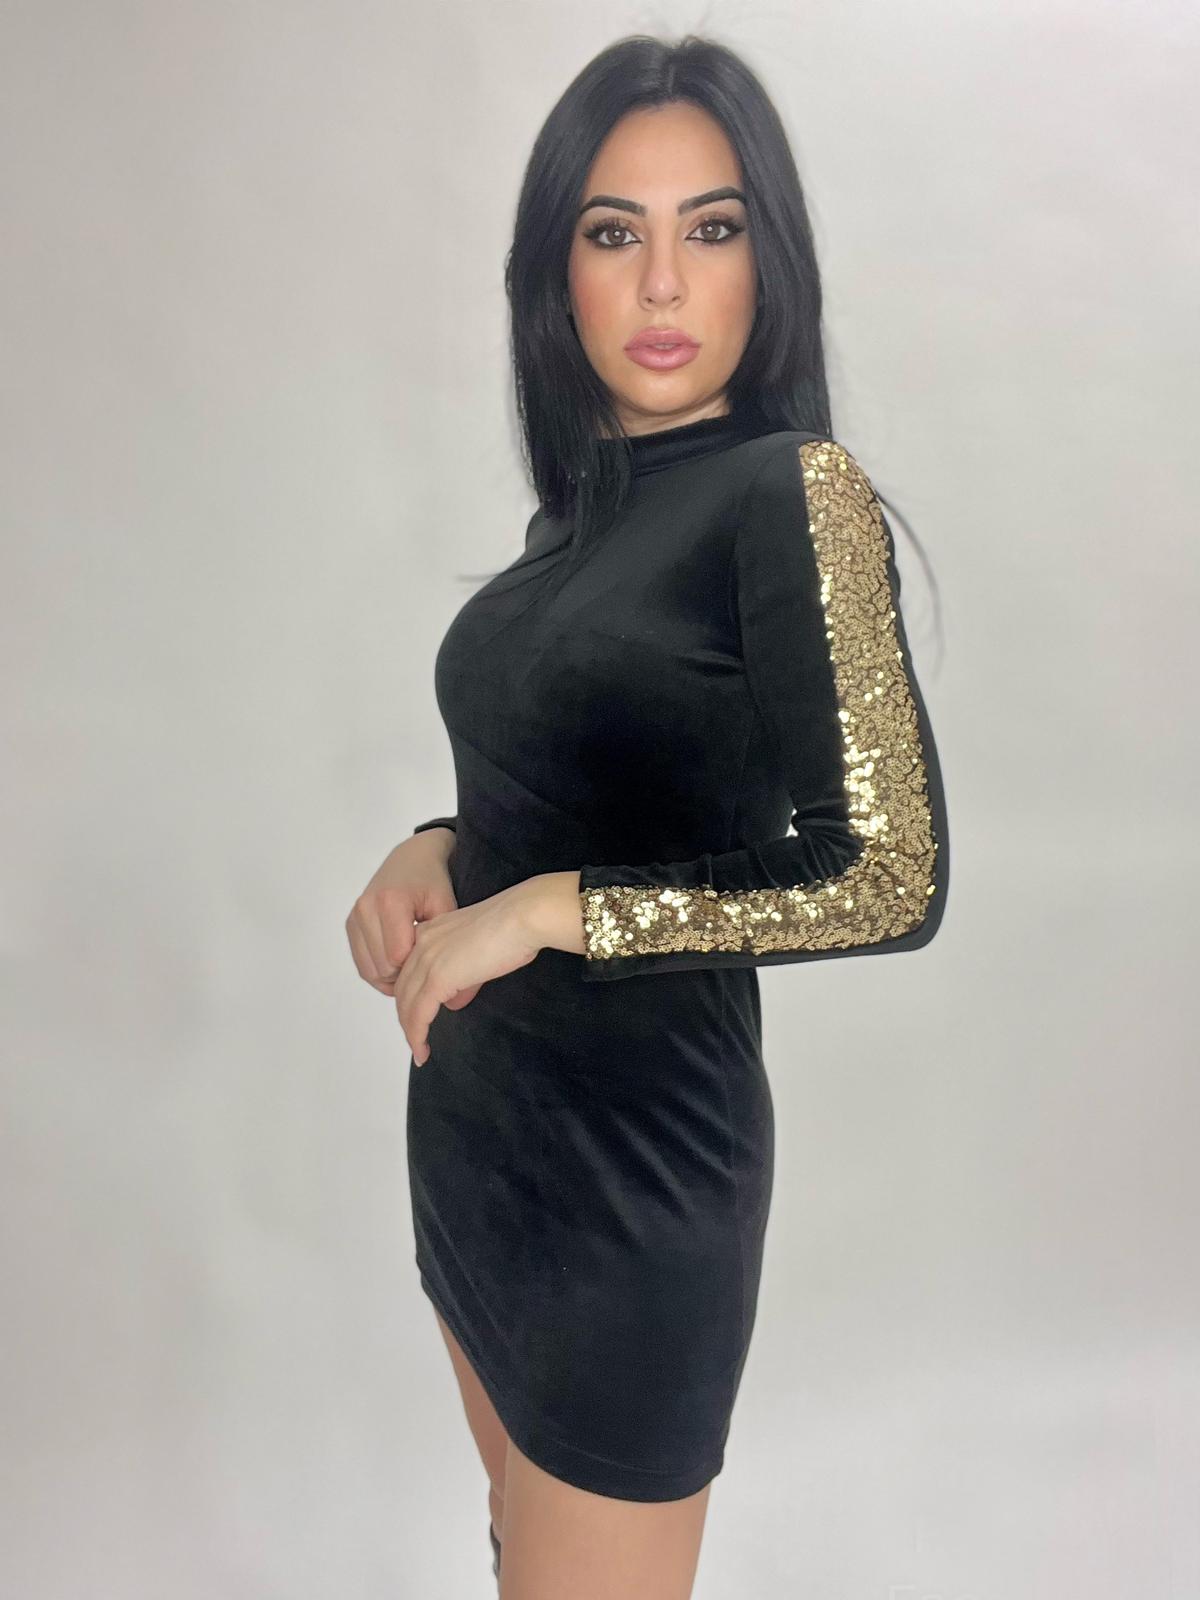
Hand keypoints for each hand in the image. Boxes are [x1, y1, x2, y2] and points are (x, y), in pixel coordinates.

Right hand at [345, 830, 458, 998]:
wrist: (413, 858)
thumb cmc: (434, 882)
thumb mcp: (447, 908)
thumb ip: (445, 946)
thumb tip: (450, 996)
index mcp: (390, 901)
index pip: (398, 958)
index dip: (419, 967)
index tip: (435, 960)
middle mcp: (366, 908)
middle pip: (383, 968)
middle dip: (406, 974)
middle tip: (427, 963)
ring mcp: (355, 917)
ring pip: (370, 971)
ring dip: (392, 976)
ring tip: (414, 963)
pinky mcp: (350, 925)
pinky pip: (362, 964)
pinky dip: (380, 971)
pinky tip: (400, 963)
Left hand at [395, 871, 582, 1064]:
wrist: (524, 917)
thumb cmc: (515, 927)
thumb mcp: (480, 951)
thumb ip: (462, 975)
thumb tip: (453, 1001)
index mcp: (431, 931)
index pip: (410, 970)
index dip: (411, 996)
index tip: (419, 1016)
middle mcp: (422, 943)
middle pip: (403, 989)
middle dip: (408, 1017)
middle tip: (417, 1039)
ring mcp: (427, 960)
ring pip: (407, 1005)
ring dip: (411, 1031)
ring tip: (420, 1051)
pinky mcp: (438, 978)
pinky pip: (418, 1015)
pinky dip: (417, 1036)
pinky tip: (423, 1051)